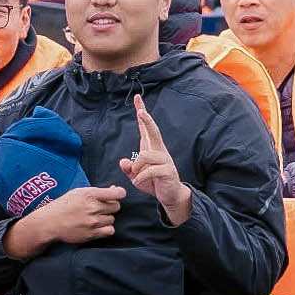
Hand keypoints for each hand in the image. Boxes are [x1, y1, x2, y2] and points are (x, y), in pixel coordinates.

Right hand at [6, 186, 125, 257]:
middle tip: (102, 207)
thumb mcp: (79, 192)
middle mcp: (92, 208)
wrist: (50, 222)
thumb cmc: (64, 205)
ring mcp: (92, 222)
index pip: (116, 194)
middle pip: (116, 207)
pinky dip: (106, 228)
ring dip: (106, 217)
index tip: (118, 194)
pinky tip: (98, 225)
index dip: (120, 193)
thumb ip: (97, 192)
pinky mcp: (91, 234)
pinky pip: (110, 230)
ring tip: (96, 217)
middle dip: (111, 206)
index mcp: (90, 194)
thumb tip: (116, 191)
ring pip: (112, 219)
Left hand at [120, 95, 191, 226]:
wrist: (170, 196)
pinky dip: (140, 177)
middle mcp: (159, 151)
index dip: (142, 112)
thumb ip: (129, 168)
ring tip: (136, 176)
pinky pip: (150, 171)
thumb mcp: (136, 176)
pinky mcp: (168, 171)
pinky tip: (139, 182)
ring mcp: (165, 160)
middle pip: (153, 131)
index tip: (138, 98)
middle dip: (146, 120)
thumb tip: (123, 162)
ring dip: (136, 167)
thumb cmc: (153, 183)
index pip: (146, 127)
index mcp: (152, 148)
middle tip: (141, 111)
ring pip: (146, 156)